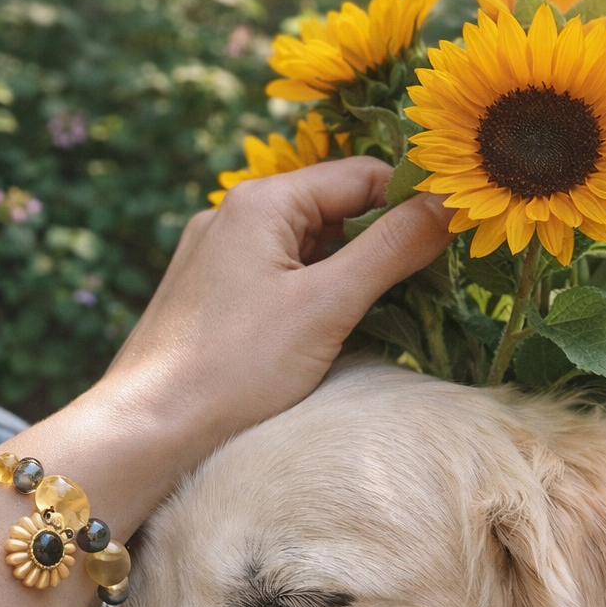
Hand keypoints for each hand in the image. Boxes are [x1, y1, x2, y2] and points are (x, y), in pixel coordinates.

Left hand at [105, 161, 452, 473]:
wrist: (147, 431)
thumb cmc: (234, 368)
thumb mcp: (327, 305)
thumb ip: (393, 248)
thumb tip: (450, 203)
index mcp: (260, 201)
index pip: (360, 176)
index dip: (412, 202)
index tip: (458, 237)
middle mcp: (232, 216)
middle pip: (333, 210)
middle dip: (383, 242)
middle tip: (433, 283)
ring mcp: (216, 258)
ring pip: (305, 249)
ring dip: (350, 275)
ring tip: (389, 314)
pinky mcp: (208, 298)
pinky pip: (277, 280)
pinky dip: (313, 297)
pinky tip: (332, 334)